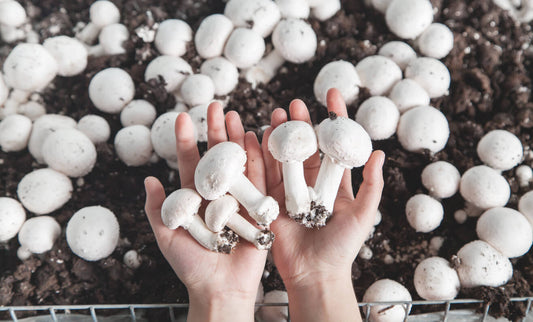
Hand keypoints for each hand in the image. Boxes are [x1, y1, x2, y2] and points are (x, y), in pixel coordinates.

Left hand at [144, 102, 266, 321]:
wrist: (220, 288)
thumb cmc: (190, 266)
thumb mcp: (166, 236)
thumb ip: (157, 208)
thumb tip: (148, 179)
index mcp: (194, 198)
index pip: (188, 162)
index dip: (184, 139)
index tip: (181, 116)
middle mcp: (217, 194)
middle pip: (215, 156)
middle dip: (213, 130)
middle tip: (214, 105)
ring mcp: (239, 198)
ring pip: (237, 162)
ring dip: (235, 138)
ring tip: (233, 115)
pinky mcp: (258, 207)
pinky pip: (259, 178)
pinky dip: (257, 158)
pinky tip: (254, 137)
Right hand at [262, 88, 384, 320]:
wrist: (314, 274)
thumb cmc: (342, 247)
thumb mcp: (363, 215)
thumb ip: (371, 186)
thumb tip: (380, 154)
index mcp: (334, 184)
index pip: (334, 146)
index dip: (334, 120)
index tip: (331, 95)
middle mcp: (311, 184)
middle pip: (305, 147)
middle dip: (301, 124)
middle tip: (295, 104)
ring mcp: (289, 192)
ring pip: (284, 157)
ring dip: (280, 135)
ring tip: (276, 115)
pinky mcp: (270, 202)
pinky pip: (265, 175)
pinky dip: (260, 156)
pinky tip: (256, 136)